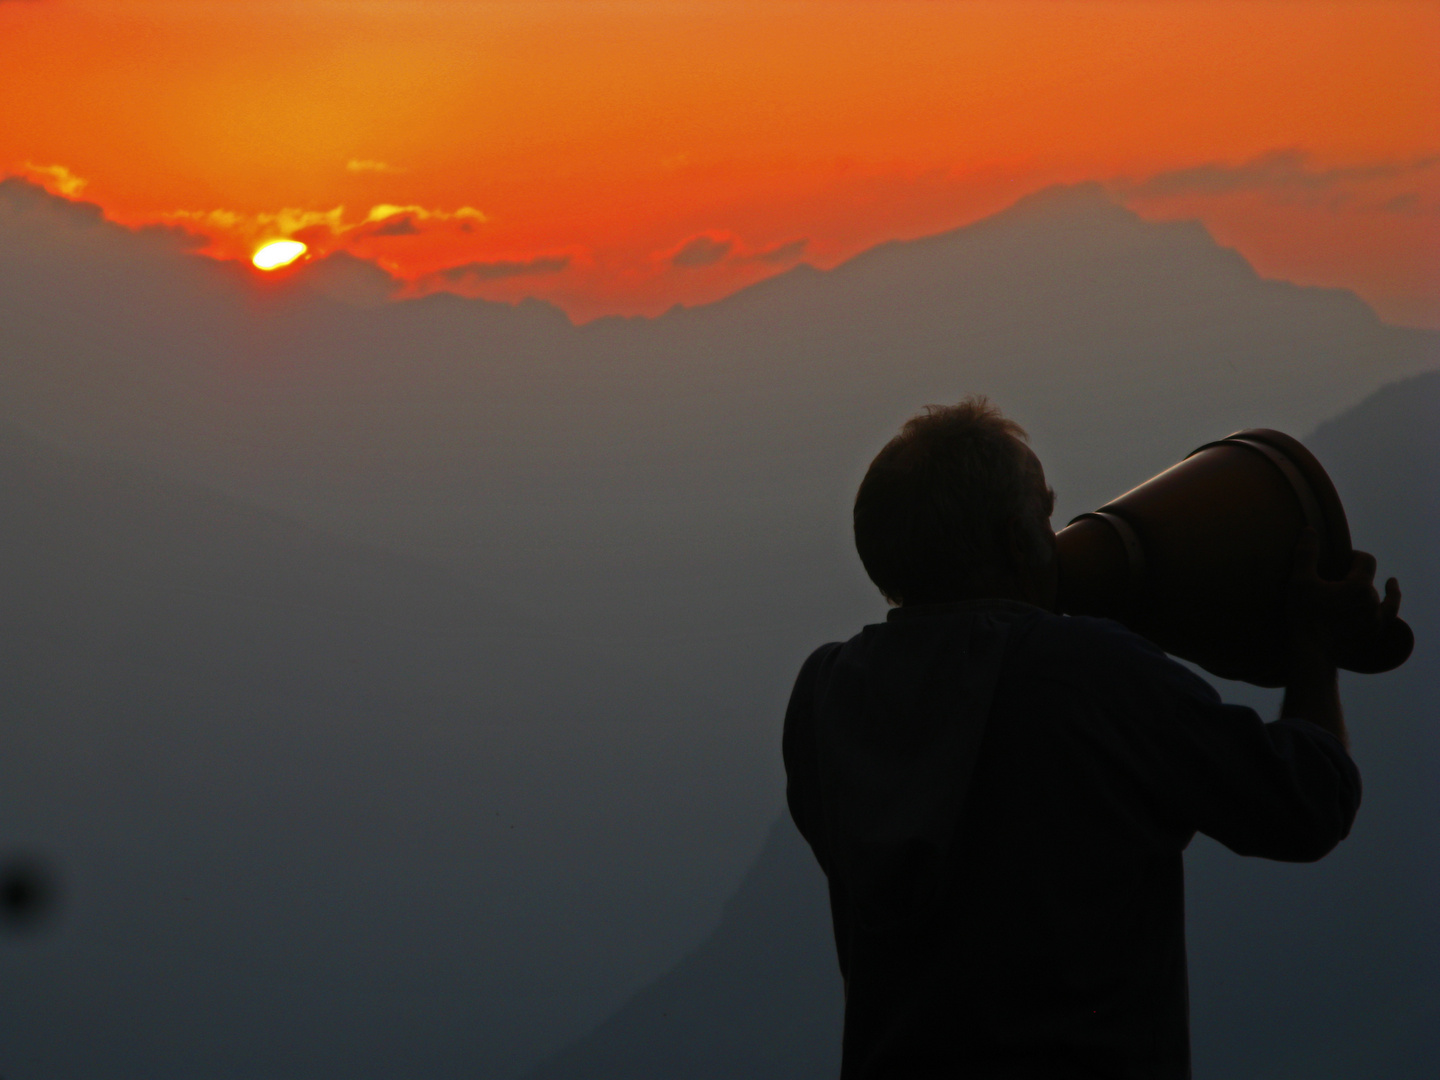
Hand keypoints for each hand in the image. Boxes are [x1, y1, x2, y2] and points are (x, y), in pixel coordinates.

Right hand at [1287, 528, 1400, 666]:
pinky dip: (1388, 611)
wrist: (1311, 653)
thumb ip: (1306, 554)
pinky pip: (1387, 619)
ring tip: (1391, 584)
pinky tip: (1384, 611)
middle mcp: (1373, 602)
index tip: (1341, 557)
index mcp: (1359, 586)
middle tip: (1341, 576)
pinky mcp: (1373, 635)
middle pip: (1372, 579)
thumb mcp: (1300, 581)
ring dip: (1388, 591)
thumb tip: (1310, 530)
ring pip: (1388, 600)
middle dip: (1359, 574)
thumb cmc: (1304, 615)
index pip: (1365, 560)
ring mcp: (1376, 621)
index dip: (1354, 555)